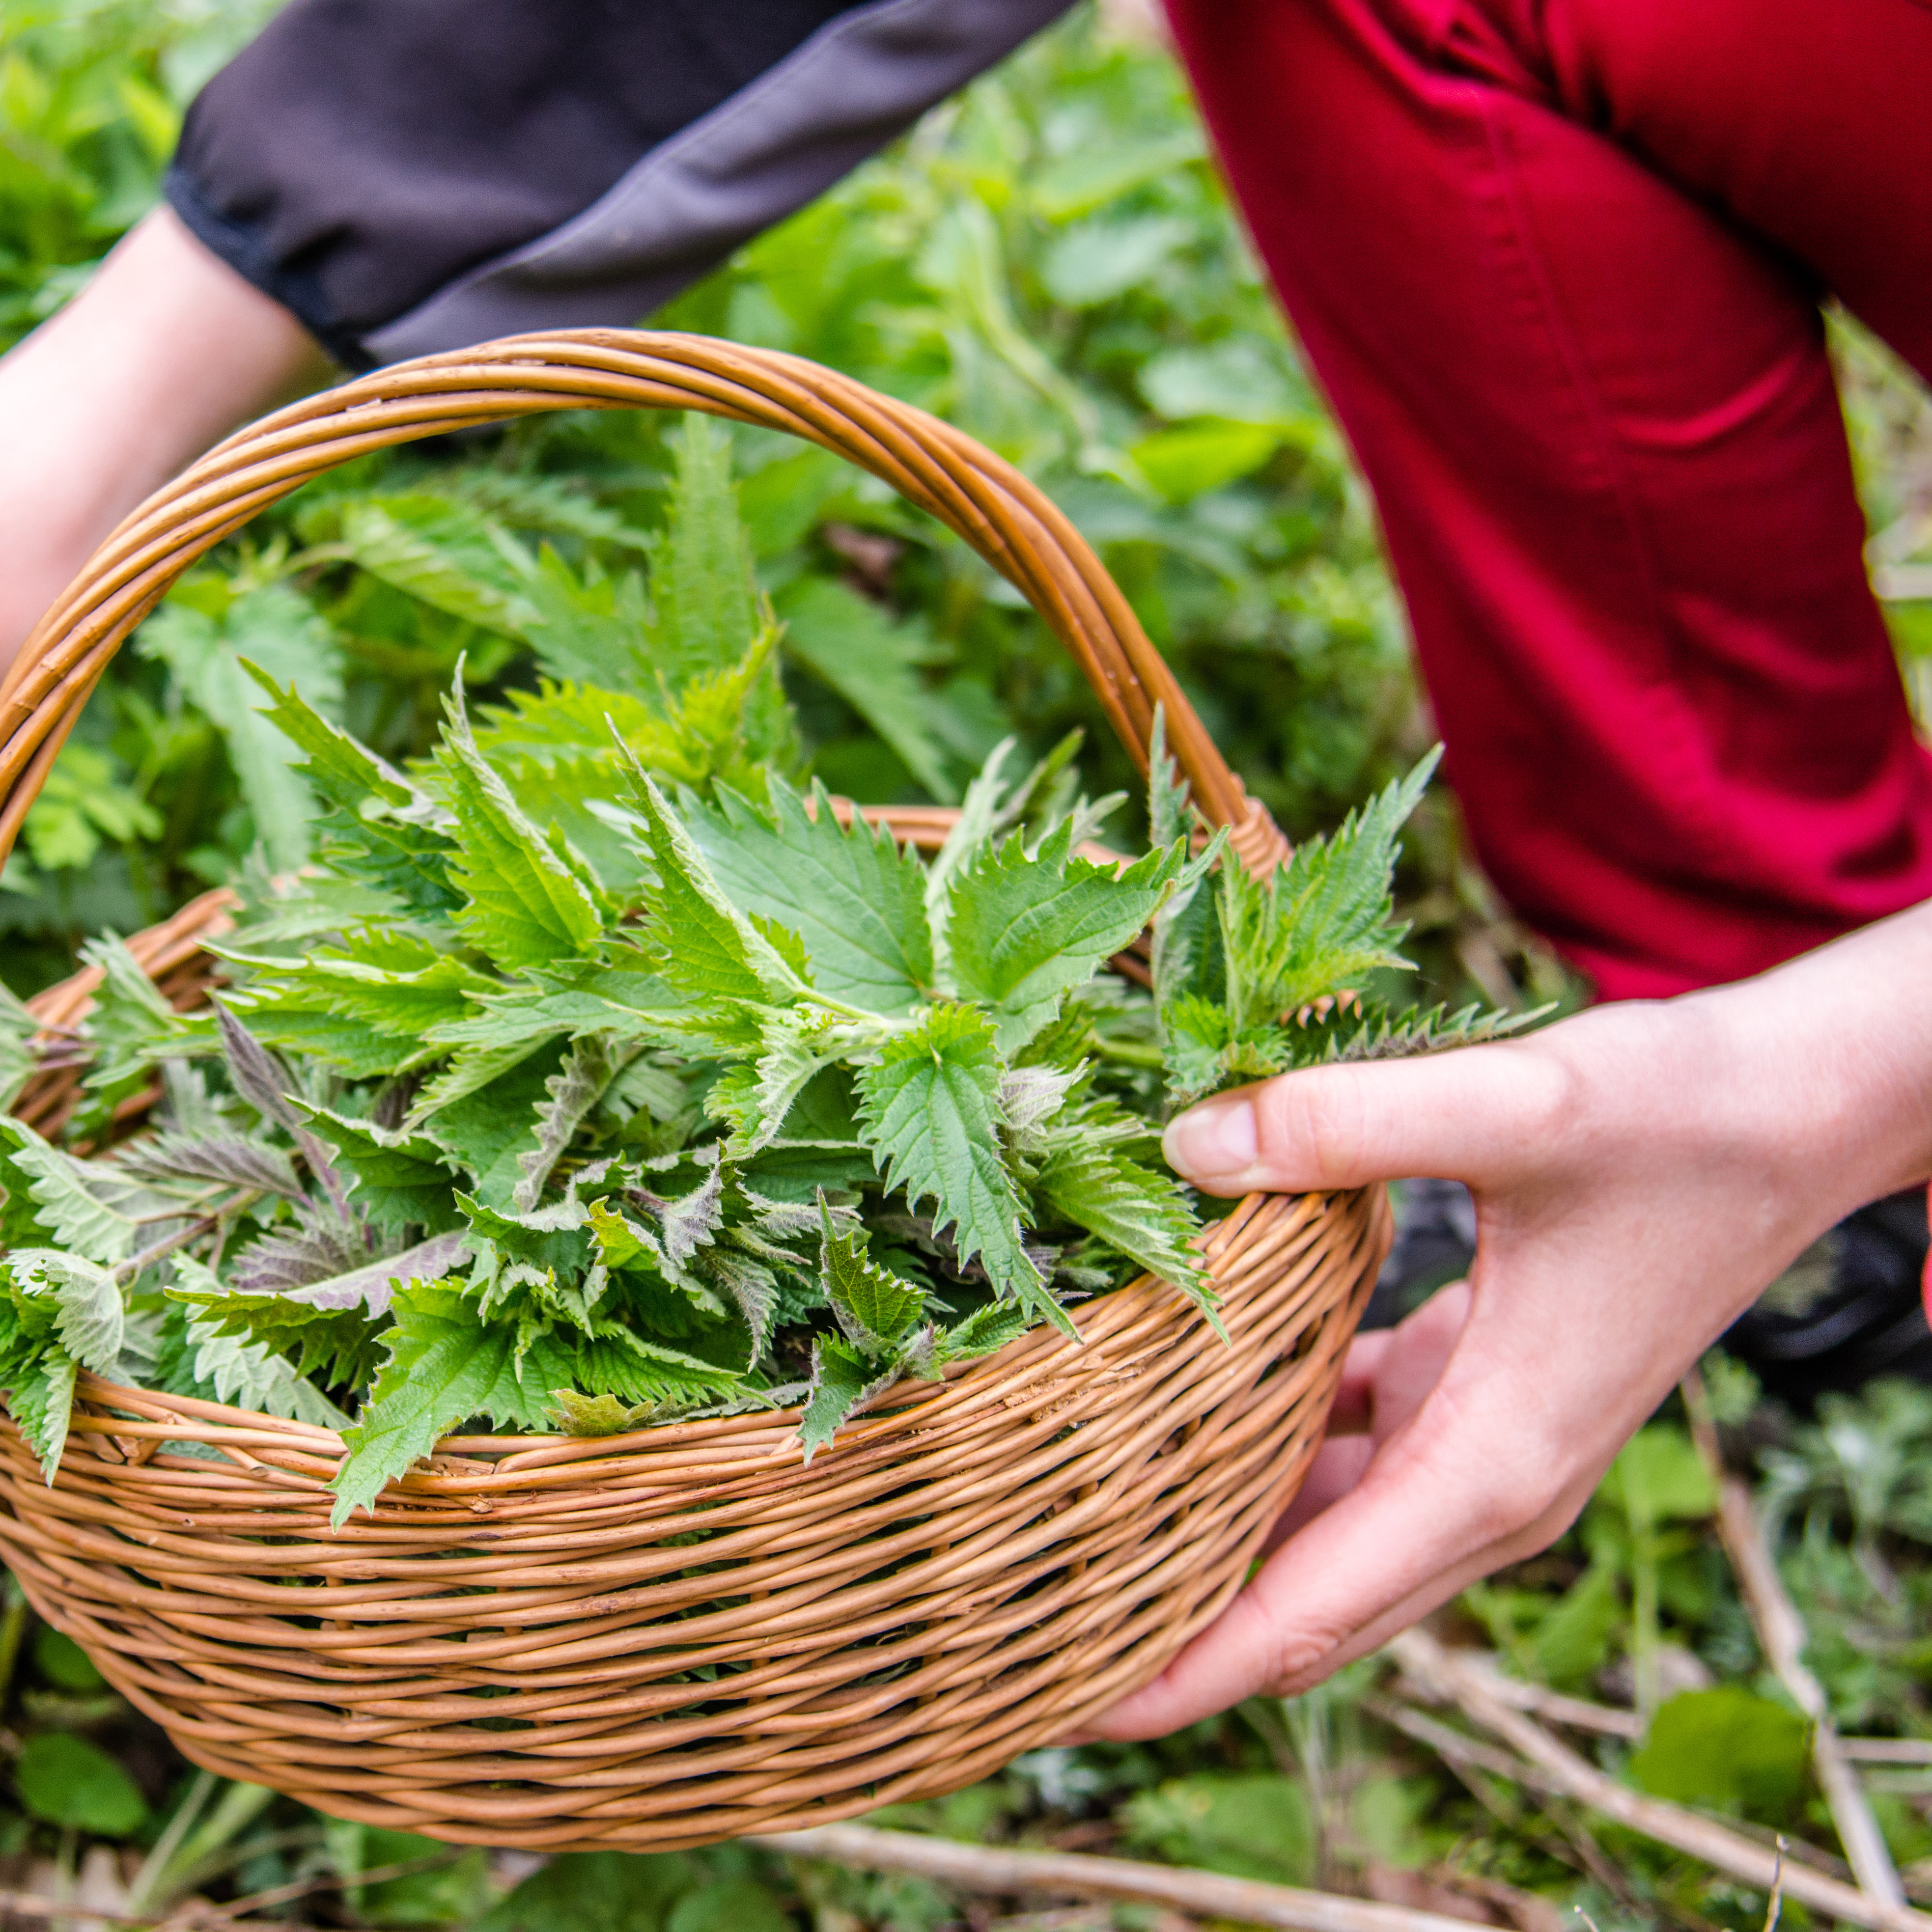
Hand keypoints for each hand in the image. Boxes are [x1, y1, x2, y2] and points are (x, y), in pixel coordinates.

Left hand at [1086, 900, 1931, 1737]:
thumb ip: (1351, 1124)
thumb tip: (1187, 1145)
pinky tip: (1153, 1406)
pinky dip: (1247, 1452)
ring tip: (1047, 1528)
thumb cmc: (1684, 1115)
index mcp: (1488, 1470)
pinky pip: (1335, 1454)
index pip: (1303, 1619)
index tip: (1055, 1705)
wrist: (1798, 1109)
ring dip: (1195, 1539)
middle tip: (1011, 1627)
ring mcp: (1476, 1446)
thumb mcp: (1521, 1103)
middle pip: (1294, 1607)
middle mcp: (1482, 1488)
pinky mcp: (1467, 1389)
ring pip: (1308, 1532)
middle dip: (1160, 1635)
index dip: (1175, 1675)